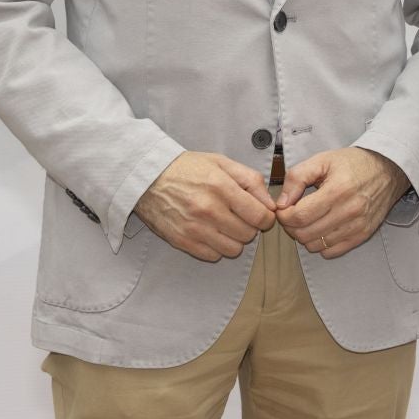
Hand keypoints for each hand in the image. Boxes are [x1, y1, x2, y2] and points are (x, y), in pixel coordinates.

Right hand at [135, 151, 276, 261]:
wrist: (148, 177)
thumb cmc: (187, 168)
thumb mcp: (222, 163)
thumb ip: (251, 180)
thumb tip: (270, 203)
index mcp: (222, 187)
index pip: (260, 216)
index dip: (266, 217)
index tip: (261, 214)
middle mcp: (209, 210)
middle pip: (248, 234)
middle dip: (249, 227)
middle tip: (239, 217)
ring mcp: (194, 228)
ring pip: (233, 249)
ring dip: (234, 239)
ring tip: (225, 225)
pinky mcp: (182, 241)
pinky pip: (212, 256)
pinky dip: (216, 247)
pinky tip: (211, 232)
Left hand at [275, 147, 410, 258]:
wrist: (388, 169)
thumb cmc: (354, 163)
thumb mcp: (323, 160)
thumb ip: (297, 177)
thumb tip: (281, 202)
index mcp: (338, 190)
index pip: (299, 216)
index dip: (284, 216)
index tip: (284, 209)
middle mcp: (349, 211)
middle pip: (305, 234)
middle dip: (291, 226)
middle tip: (293, 215)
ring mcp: (358, 225)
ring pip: (316, 245)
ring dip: (305, 236)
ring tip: (308, 220)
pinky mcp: (363, 234)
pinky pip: (332, 251)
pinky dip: (321, 244)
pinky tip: (322, 228)